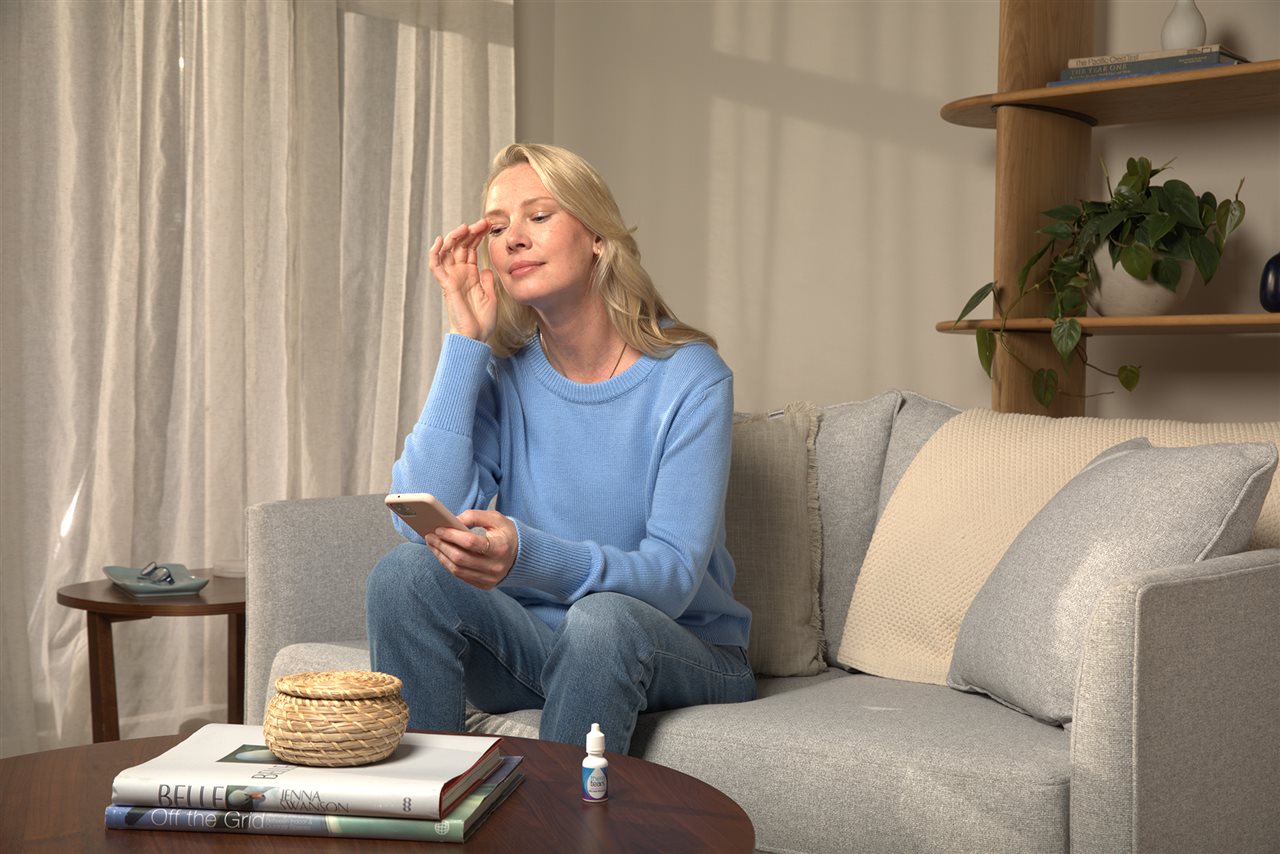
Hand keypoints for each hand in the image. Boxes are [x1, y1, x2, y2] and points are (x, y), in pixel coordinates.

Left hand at [425, 509, 516, 589]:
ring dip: (441, 556)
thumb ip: (475, 516)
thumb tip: (453, 521)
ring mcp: (490, 578)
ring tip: (432, 544)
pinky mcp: (485, 585)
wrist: (521, 555)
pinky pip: (460, 576)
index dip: (452, 535)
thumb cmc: (506, 534)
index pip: (471, 542)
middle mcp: (495, 566)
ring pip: (457, 570)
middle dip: (441, 546)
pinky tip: (441, 553)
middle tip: (429, 536)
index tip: (439, 528)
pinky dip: (448, 564)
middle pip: (460, 558)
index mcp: (500, 547)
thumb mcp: (496, 518)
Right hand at [429, 218, 497, 341]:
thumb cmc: (482, 320)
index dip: (478, 236)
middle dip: (470, 232)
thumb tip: (488, 269)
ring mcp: (452, 278)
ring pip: (447, 251)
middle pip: (461, 246)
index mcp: (470, 274)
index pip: (471, 249)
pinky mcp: (446, 285)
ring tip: (467, 227)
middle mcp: (459, 273)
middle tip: (483, 222)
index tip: (490, 225)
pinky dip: (435, 252)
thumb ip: (488, 281)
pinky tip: (440, 240)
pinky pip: (436, 266)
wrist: (476, 337)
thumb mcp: (491, 296)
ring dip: (455, 237)